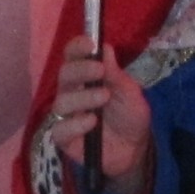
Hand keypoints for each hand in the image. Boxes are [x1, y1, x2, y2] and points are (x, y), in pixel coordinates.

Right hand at [45, 39, 153, 193]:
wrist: (135, 150)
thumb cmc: (130, 116)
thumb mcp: (130, 94)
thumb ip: (116, 75)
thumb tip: (105, 48)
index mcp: (86, 76)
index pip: (73, 56)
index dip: (77, 47)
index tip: (90, 44)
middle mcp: (72, 92)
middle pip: (64, 74)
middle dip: (80, 70)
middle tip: (99, 71)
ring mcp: (67, 115)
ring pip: (61, 102)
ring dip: (83, 97)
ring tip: (104, 98)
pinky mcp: (65, 138)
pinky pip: (60, 129)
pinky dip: (75, 124)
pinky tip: (92, 122)